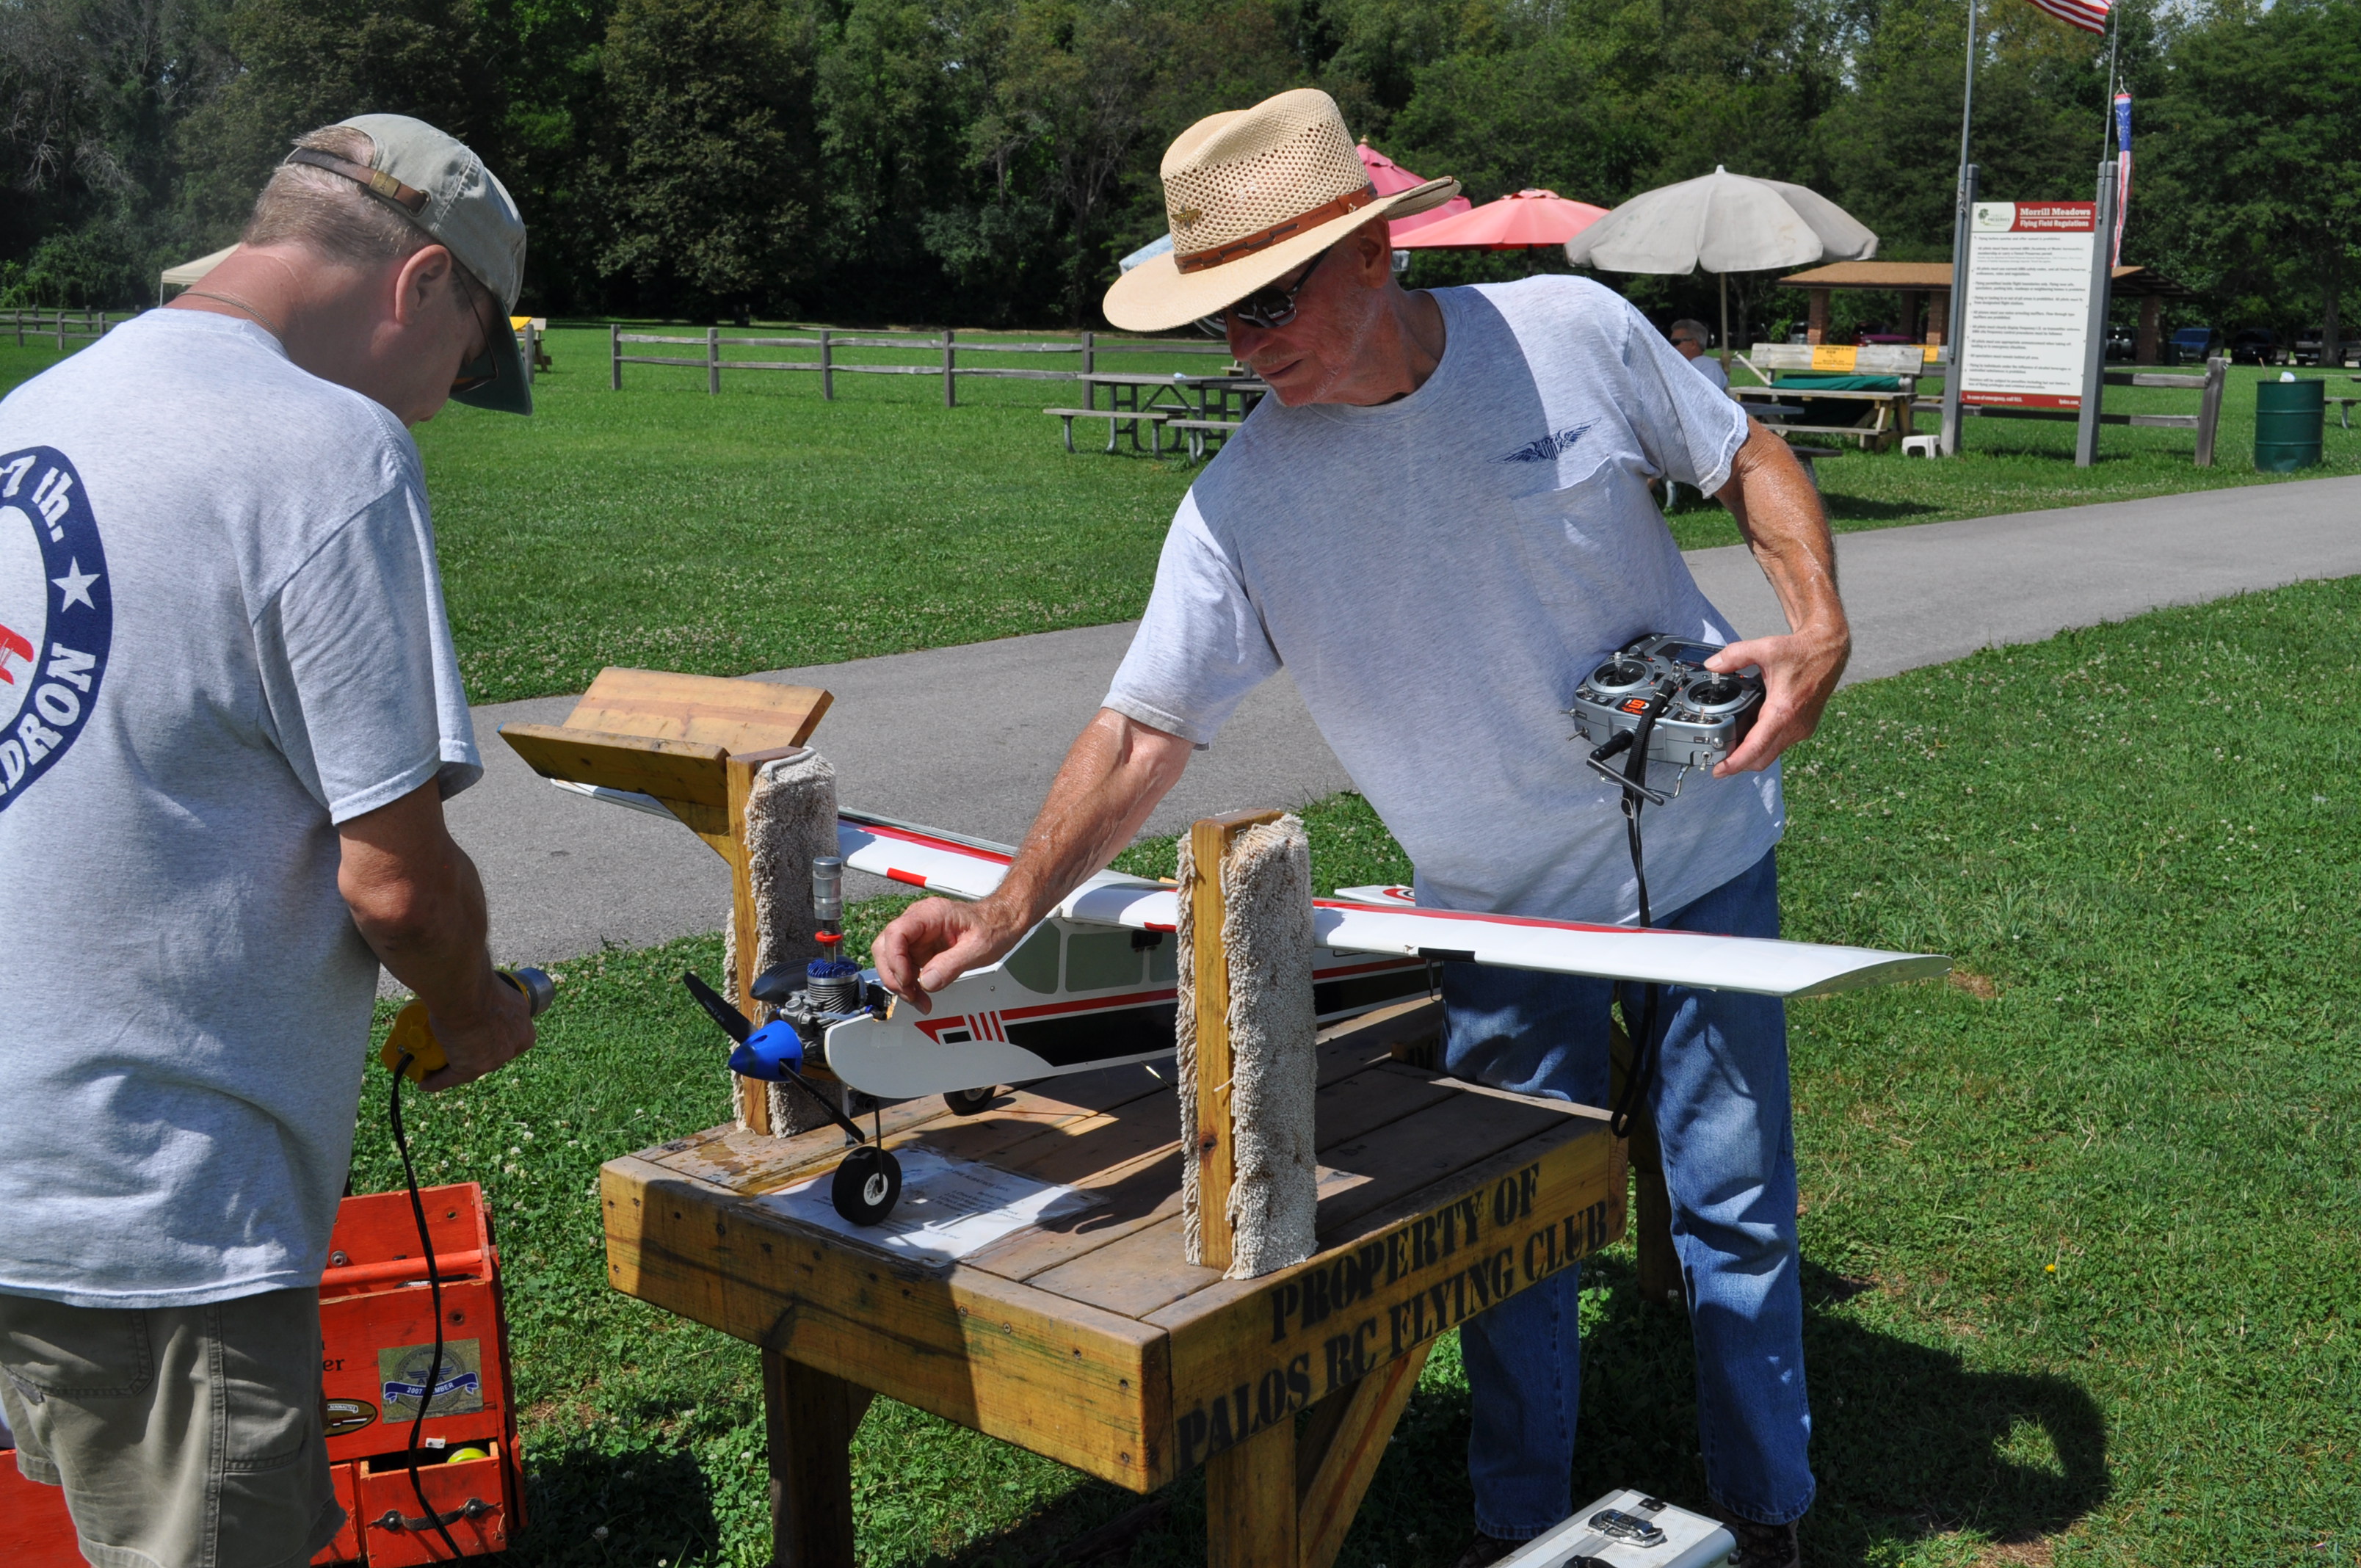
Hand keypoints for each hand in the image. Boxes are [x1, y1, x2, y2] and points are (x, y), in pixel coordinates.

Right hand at [417, 968, 535, 1091]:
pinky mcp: (470, 1067)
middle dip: (474, 1051)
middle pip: (490, 1053)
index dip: (493, 1038)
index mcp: (523, 1027)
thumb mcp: (493, 986)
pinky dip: (436, 1081)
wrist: (465, 990)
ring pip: (470, 1066)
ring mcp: (493, 1060)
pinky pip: (450, 1078)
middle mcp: (513, 1046)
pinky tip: (426, 1082)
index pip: (509, 1038)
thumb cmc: (475, 982)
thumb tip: (475, 983)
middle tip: (455, 1044)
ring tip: (436, 1063)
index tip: (479, 1035)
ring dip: (453, 1066)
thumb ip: (488, 992)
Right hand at [872, 897, 1029, 1014]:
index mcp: (930, 914)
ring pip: (891, 959)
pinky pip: (905, 967)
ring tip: (918, 999)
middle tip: (911, 994)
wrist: (1003, 922)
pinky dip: (909, 984)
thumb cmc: (994, 926)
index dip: (895, 959)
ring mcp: (918, 936)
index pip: (896, 932)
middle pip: (885, 947)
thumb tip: (926, 982)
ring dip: (900, 983)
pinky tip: (921, 995)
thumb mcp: (978, 948)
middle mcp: (919, 922)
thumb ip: (952, 965)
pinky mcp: (921, 949)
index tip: (908, 979)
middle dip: (894, 975)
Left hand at [1708, 622, 1849, 775]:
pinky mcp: (1804, 728)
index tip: (1720, 770)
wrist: (1828, 652)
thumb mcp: (1765, 648)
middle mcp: (1794, 725)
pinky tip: (1751, 731)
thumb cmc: (1802, 652)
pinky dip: (1764, 743)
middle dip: (1739, 764)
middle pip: (1762, 758)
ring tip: (1731, 745)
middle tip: (1717, 761)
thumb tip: (1712, 664)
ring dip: (1752, 754)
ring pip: (1771, 753)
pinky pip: (1780, 744)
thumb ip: (1735, 656)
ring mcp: (1801, 729)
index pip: (1757, 746)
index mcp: (1783, 710)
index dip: (1736, 762)